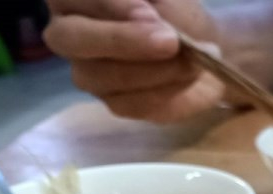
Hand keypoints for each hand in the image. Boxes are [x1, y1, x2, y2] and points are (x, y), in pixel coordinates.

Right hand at [45, 0, 225, 122]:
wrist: (203, 47)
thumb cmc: (174, 9)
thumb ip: (150, 2)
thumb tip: (144, 15)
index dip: (111, 6)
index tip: (150, 13)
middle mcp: (68, 34)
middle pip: (70, 39)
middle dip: (122, 40)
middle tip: (170, 42)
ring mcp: (88, 73)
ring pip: (104, 76)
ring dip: (155, 70)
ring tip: (193, 61)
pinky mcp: (115, 103)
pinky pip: (134, 104)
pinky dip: (168, 92)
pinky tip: (190, 79)